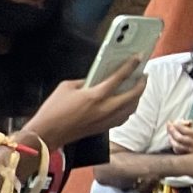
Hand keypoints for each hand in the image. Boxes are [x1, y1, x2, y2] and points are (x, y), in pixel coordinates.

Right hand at [25, 64, 144, 146]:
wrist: (48, 133)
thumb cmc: (53, 111)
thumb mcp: (65, 87)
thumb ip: (83, 81)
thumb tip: (93, 80)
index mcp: (95, 95)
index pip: (119, 77)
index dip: (130, 66)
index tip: (137, 59)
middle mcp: (105, 108)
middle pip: (133, 94)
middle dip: (141, 84)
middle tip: (143, 76)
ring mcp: (106, 119)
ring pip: (131, 107)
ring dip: (138, 97)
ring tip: (138, 89)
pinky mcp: (103, 127)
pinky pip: (124, 117)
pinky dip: (129, 109)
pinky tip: (128, 105)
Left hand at [164, 118, 192, 154]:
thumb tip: (189, 124)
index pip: (187, 131)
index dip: (179, 126)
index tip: (176, 122)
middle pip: (179, 138)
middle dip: (172, 130)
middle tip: (169, 124)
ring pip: (177, 145)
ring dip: (171, 138)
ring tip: (169, 133)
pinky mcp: (191, 156)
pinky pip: (179, 152)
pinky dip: (174, 146)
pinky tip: (173, 142)